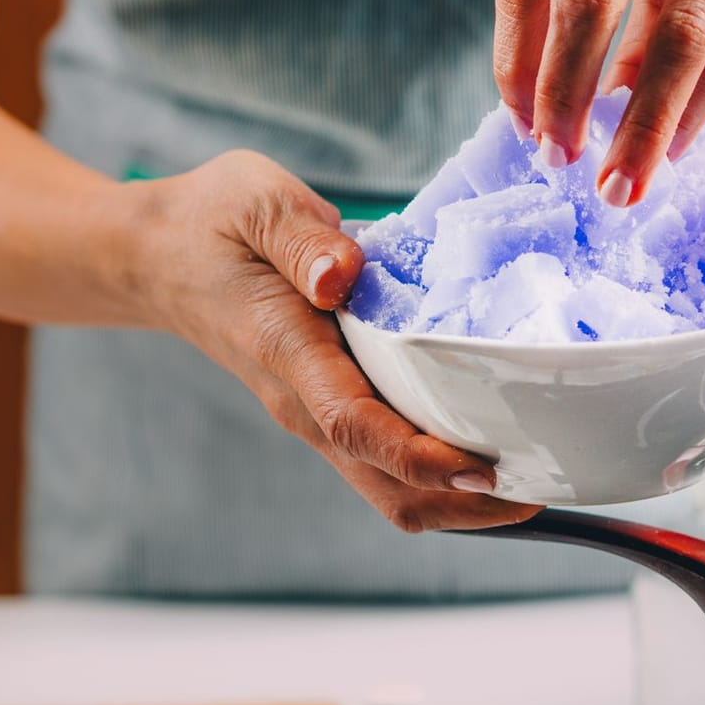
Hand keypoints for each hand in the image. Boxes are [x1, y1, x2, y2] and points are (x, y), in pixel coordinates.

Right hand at [127, 151, 536, 531]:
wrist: (158, 257)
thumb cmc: (213, 223)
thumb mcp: (256, 201)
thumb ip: (302, 238)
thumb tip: (342, 276)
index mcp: (288, 351)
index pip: (357, 425)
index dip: (421, 456)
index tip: (482, 467)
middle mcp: (303, 401)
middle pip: (386, 485)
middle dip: (465, 502)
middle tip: (546, 485)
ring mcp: (315, 414)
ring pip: (389, 489)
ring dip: (460, 501)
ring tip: (537, 481)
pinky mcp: (330, 410)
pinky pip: (387, 466)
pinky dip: (441, 476)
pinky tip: (495, 453)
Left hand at [493, 0, 704, 204]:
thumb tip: (602, 100)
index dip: (517, 61)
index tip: (522, 124)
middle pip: (586, 2)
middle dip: (562, 96)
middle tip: (558, 160)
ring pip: (673, 39)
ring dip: (640, 128)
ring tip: (621, 185)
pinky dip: (698, 109)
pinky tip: (679, 147)